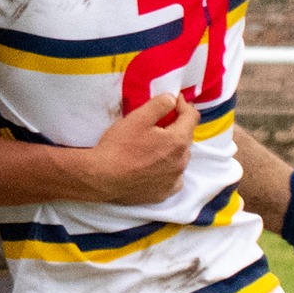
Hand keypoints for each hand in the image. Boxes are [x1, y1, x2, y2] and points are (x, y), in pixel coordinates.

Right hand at [76, 93, 197, 203]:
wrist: (101, 178)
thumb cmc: (119, 146)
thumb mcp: (138, 117)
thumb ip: (160, 104)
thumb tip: (173, 99)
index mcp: (178, 141)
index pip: (191, 117)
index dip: (184, 105)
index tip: (174, 101)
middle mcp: (181, 162)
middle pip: (186, 138)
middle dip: (177, 127)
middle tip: (160, 123)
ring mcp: (174, 180)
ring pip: (180, 158)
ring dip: (173, 149)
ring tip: (155, 145)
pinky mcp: (164, 193)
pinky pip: (174, 177)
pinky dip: (169, 169)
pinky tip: (156, 166)